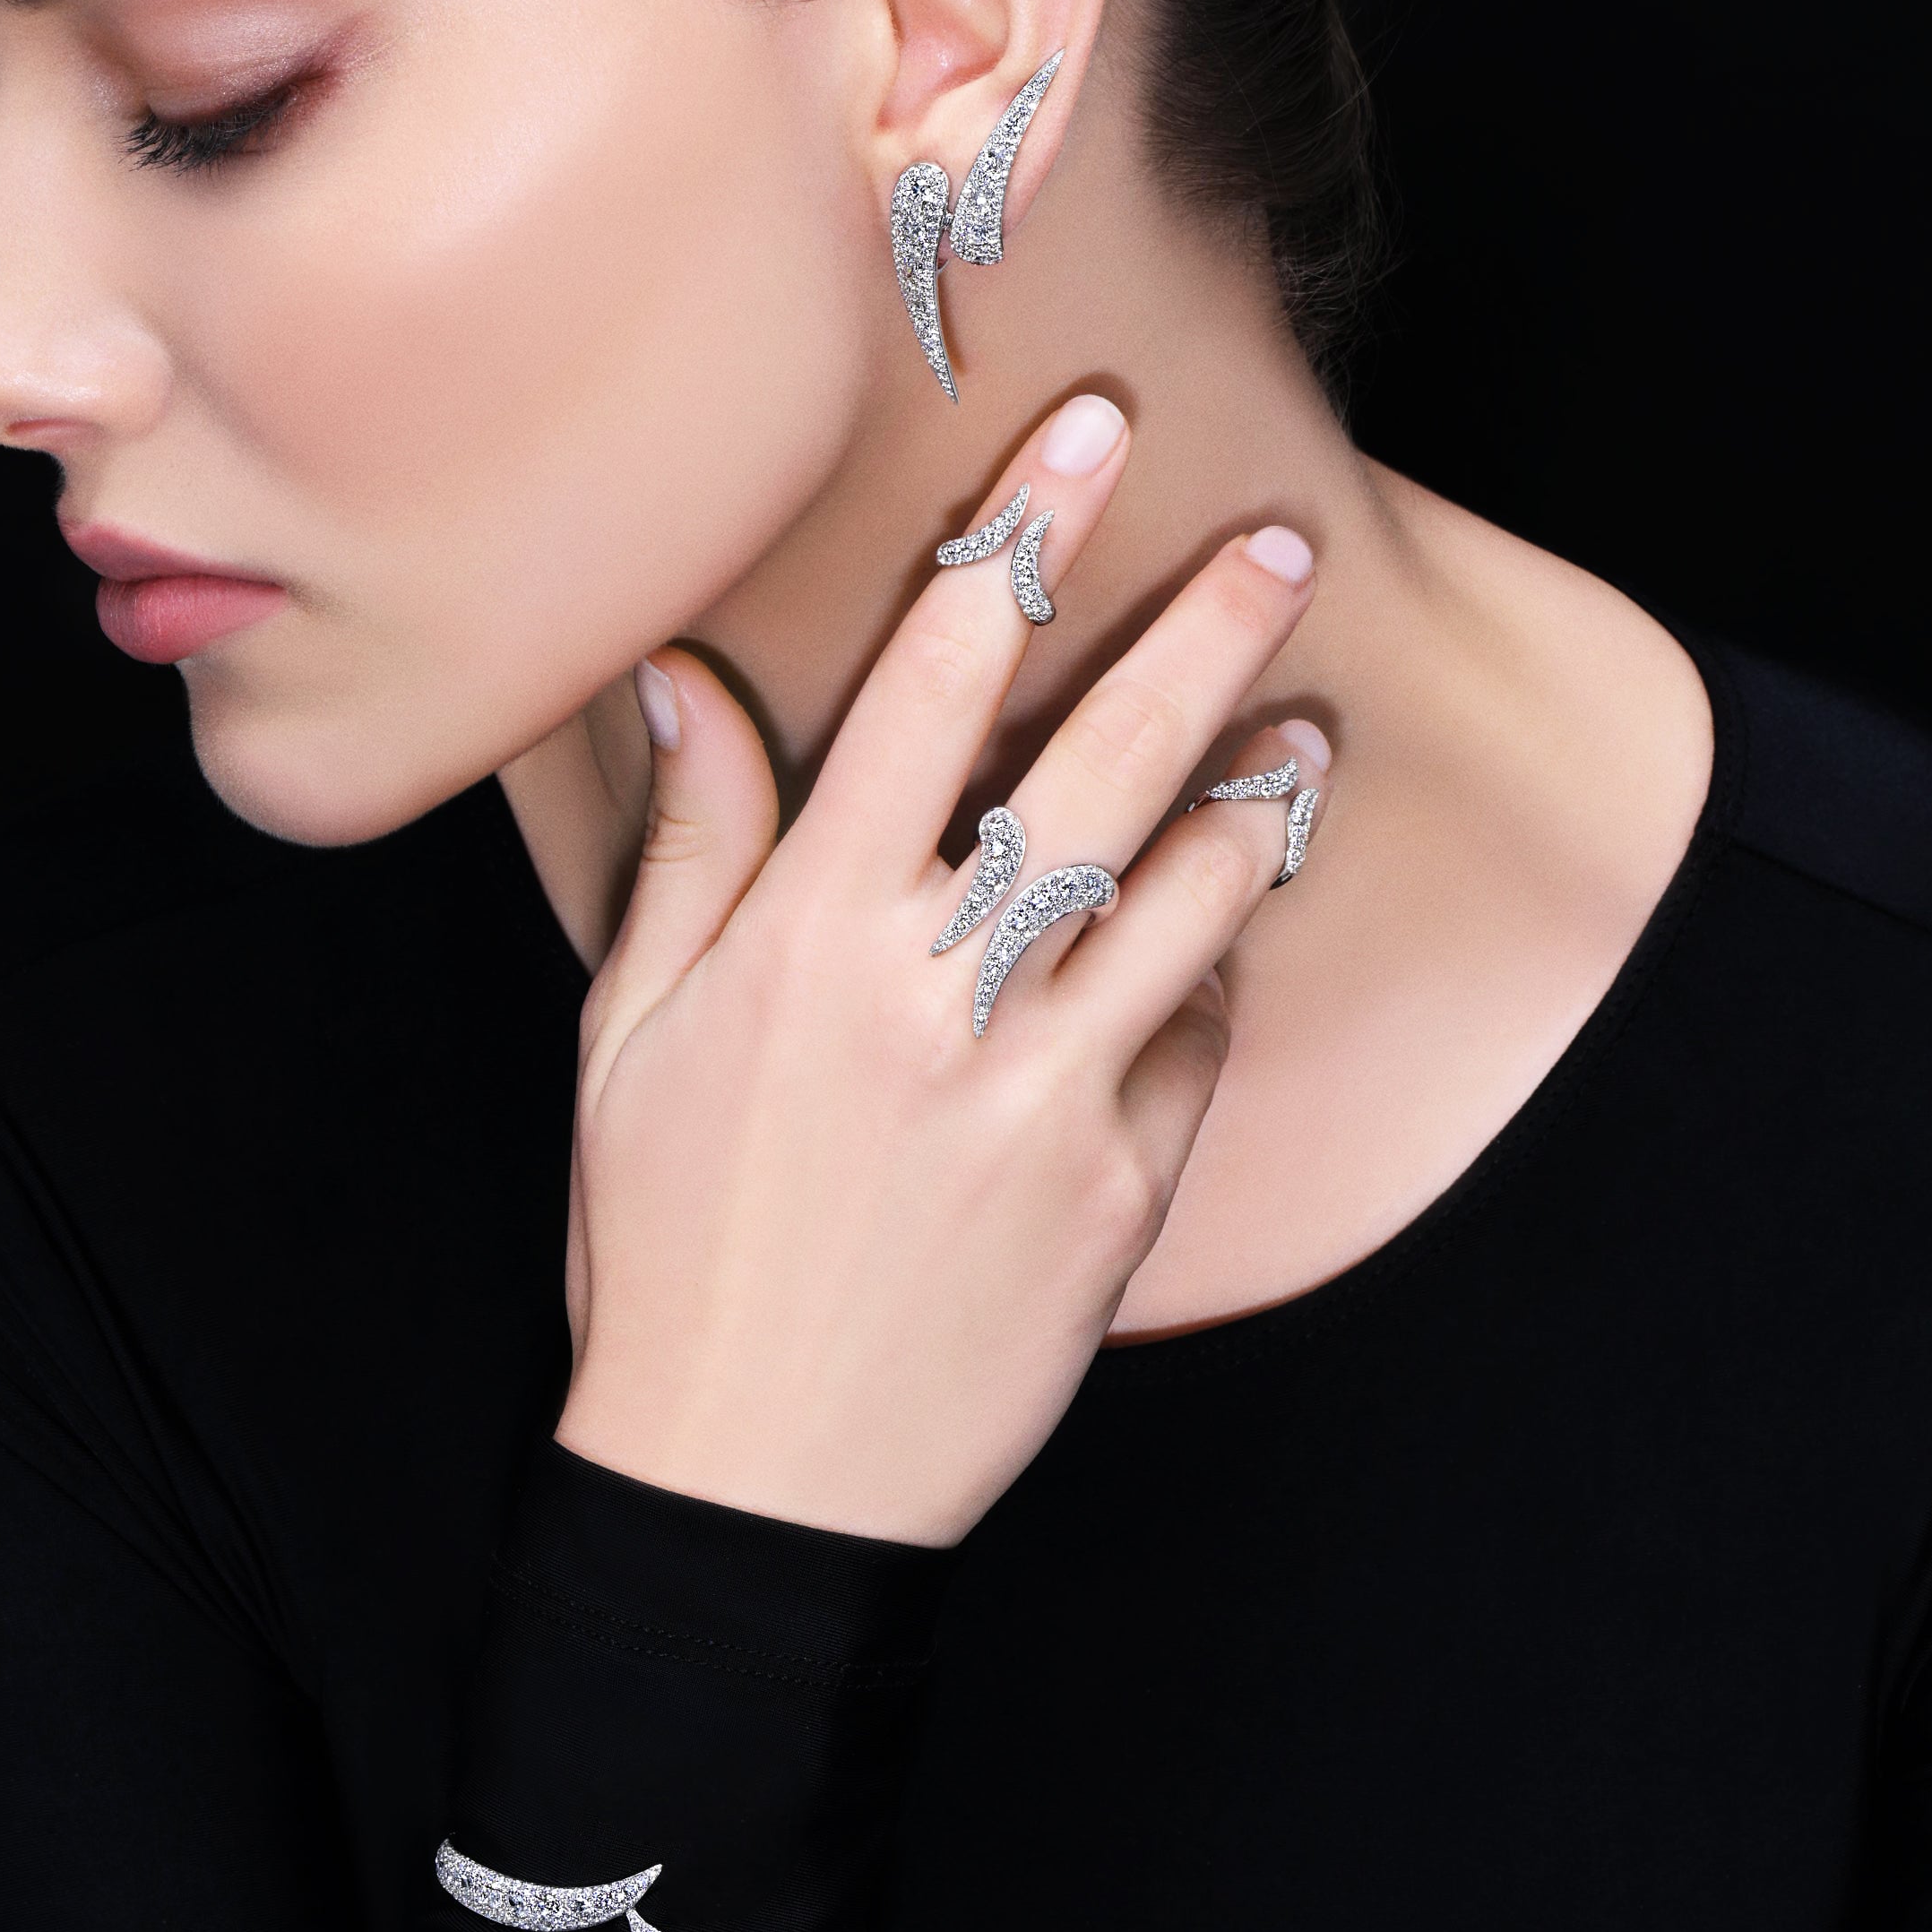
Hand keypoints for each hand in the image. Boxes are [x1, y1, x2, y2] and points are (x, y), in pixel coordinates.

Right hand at [555, 398, 1325, 1543]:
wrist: (749, 1490)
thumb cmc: (666, 1248)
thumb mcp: (628, 1040)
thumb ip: (691, 853)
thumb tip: (686, 685)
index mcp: (808, 940)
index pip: (928, 692)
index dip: (1016, 547)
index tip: (1084, 440)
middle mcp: (938, 999)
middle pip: (1101, 769)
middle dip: (1201, 634)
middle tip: (1281, 542)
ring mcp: (1045, 1098)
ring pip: (1192, 900)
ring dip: (1259, 799)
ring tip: (1302, 728)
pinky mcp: (1118, 1194)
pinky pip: (1192, 1047)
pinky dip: (1208, 983)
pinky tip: (1216, 944)